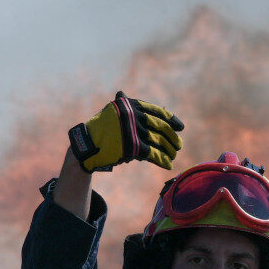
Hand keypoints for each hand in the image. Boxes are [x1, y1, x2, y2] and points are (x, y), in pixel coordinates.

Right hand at [68, 91, 183, 171]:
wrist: (88, 144)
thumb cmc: (103, 128)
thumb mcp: (116, 112)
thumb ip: (133, 108)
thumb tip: (155, 104)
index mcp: (131, 105)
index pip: (158, 112)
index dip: (172, 120)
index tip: (181, 127)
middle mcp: (134, 116)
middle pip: (161, 127)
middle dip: (172, 137)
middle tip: (179, 145)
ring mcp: (133, 131)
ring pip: (158, 141)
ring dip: (169, 150)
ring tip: (174, 155)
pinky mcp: (132, 147)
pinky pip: (152, 154)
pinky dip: (162, 160)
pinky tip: (168, 164)